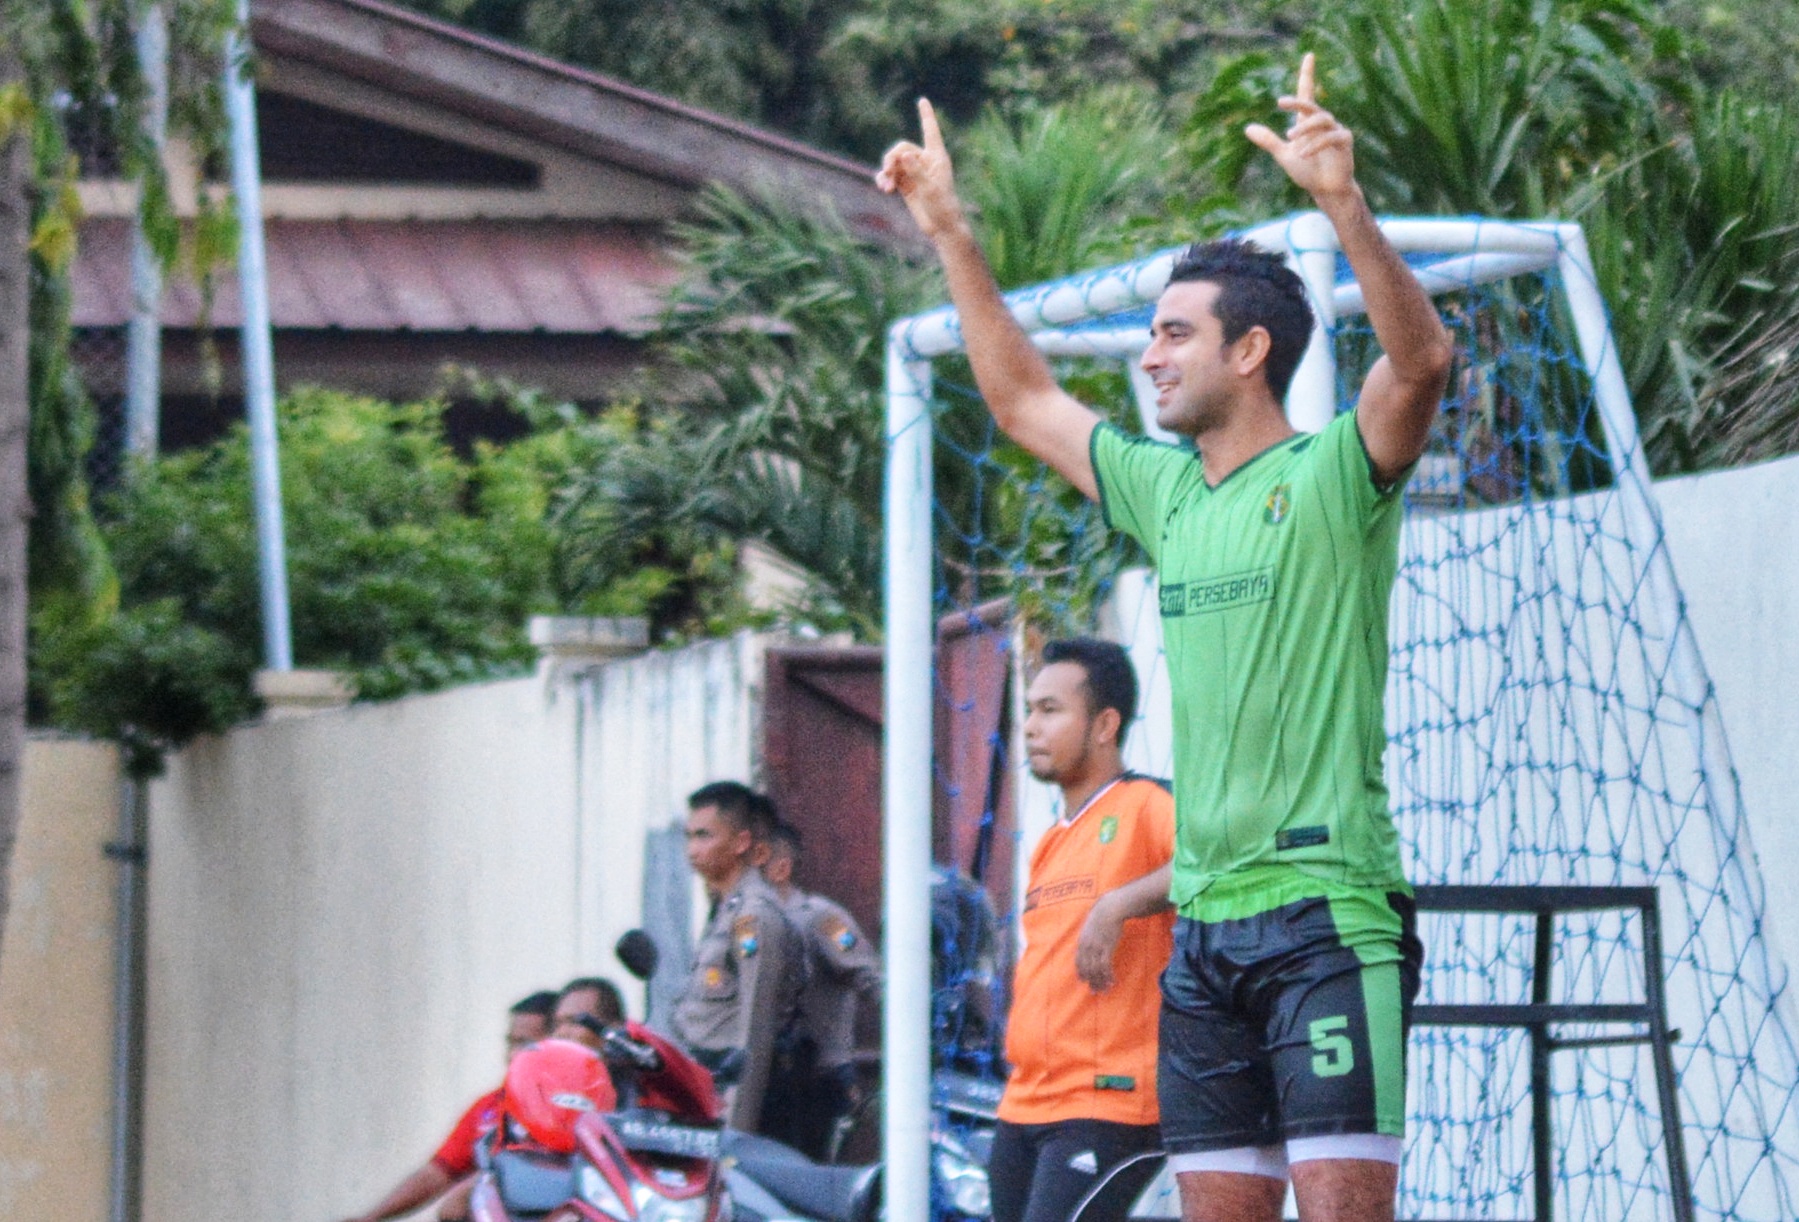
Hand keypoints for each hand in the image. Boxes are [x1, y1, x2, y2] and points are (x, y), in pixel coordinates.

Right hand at [875, 99, 969, 240]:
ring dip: (886, 172)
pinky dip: (884, 179)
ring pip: (894, 162)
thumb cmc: (942, 207)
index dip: (926, 116)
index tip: (922, 100)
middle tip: (888, 172)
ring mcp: (915, 173)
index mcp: (937, 158)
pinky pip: (891, 175)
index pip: (930, 131)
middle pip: (902, 149)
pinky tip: (883, 188)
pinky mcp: (907, 185)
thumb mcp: (929, 188)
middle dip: (891, 159)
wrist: (942, 228)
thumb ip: (916, 170)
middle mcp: (925, 162)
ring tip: (885, 186)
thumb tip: (903, 154)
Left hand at [1075, 894, 1125, 990]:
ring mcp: (1096, 947)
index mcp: (1081, 942)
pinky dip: (1107, 975)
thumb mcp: (1090, 928)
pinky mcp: (1107, 947)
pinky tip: (1111, 981)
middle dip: (1091, 981)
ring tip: (1104, 990)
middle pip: (1086, 968)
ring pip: (1095, 970)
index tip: (1084, 981)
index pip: (1078, 962)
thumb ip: (1088, 938)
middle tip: (1095, 991)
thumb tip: (1089, 946)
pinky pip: (1105, 965)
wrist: (1109, 909)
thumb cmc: (1101, 917)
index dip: (1081, 972)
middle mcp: (1086, 947)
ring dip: (1100, 982)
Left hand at [1244, 53, 1357, 203]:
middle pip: (1311, 105)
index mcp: (1307, 123)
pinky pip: (1331, 136)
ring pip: (1321, 120)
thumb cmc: (1307, 172)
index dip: (1308, 74)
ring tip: (1290, 139)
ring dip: (1305, 128)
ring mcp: (1336, 130)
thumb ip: (1269, 141)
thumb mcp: (1284, 155)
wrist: (1325, 191)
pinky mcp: (1345, 142)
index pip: (1308, 93)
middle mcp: (1323, 122)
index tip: (1309, 55)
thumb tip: (1247, 128)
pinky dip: (1316, 144)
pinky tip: (1303, 153)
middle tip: (1281, 102)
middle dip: (1298, 102)